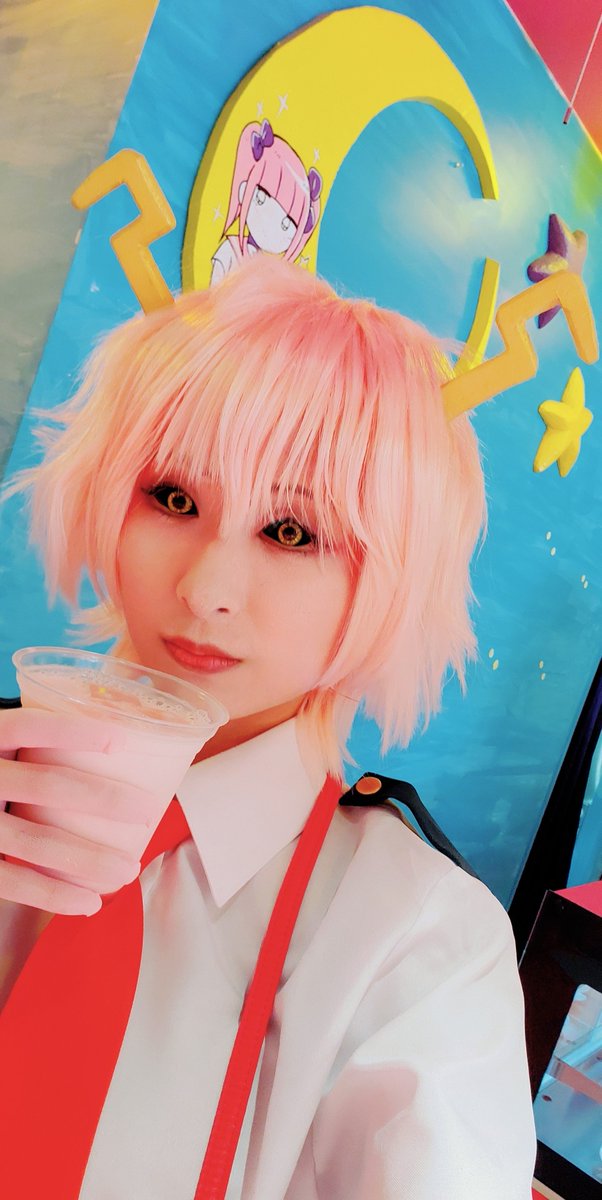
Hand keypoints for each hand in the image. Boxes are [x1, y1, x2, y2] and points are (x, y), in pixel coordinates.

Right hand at [0, 709, 154, 915]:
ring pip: (37, 841)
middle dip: (103, 801)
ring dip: (90, 857)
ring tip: (127, 869)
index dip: (72, 731)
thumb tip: (102, 739)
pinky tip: (87, 902)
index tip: (119, 739)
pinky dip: (54, 894)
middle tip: (145, 812)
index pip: (26, 727)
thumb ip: (20, 744)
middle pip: (47, 786)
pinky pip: (13, 881)